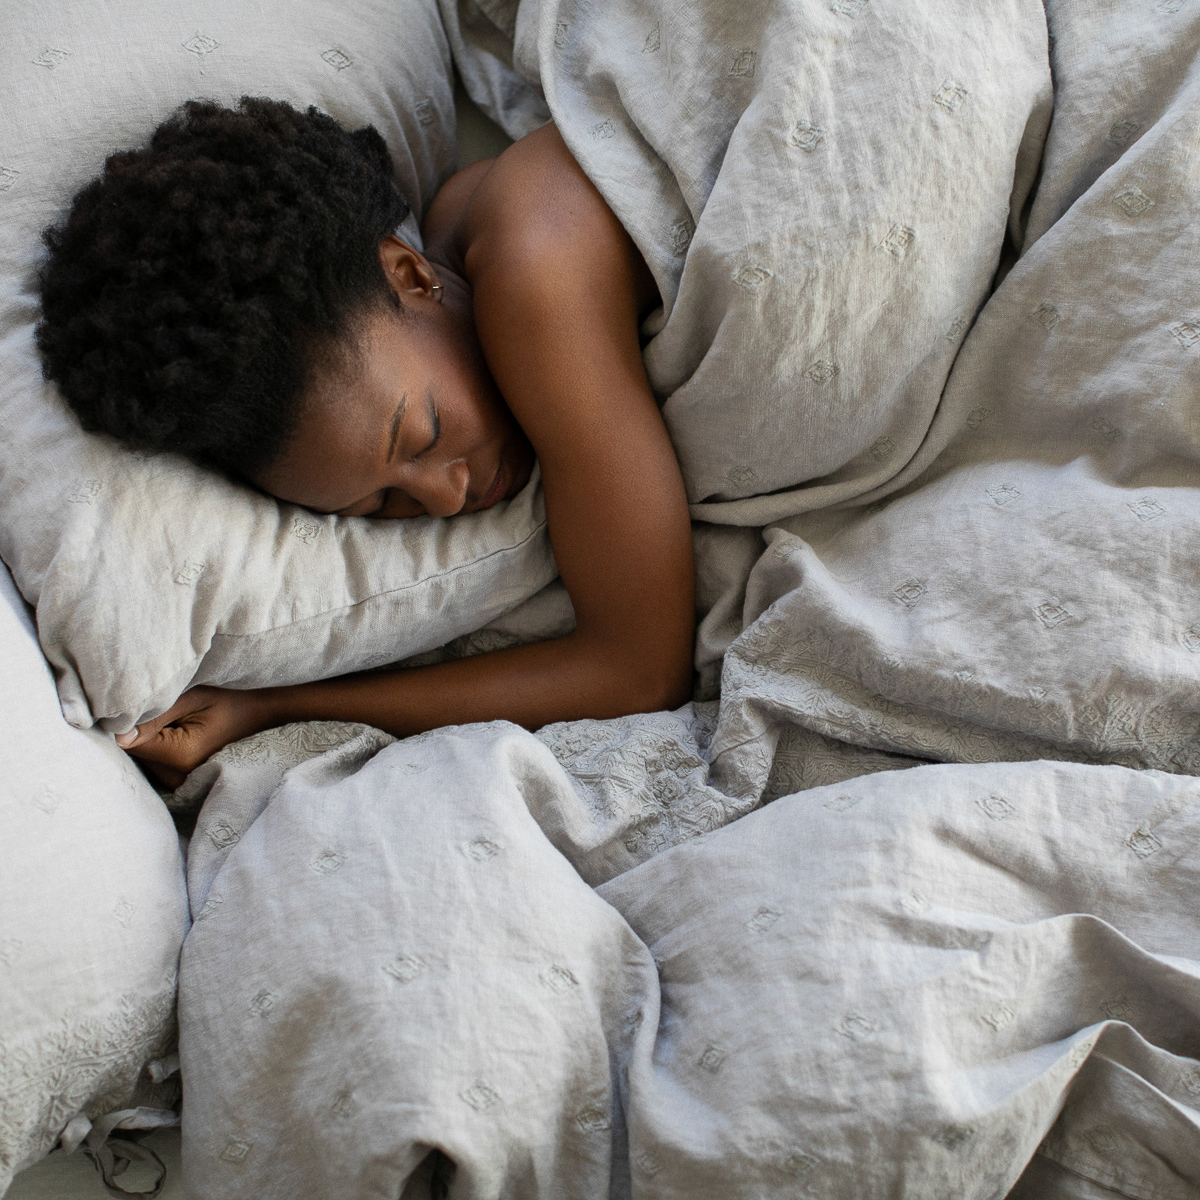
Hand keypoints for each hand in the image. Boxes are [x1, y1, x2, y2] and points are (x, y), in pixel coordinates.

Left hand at [115, 686, 272, 788]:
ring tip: (172, 721)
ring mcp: (178, 783)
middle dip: (137, 731)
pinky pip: (151, 763)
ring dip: (146, 739)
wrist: (258, 718)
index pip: (129, 742)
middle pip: (133, 753)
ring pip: (141, 759)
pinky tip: (173, 734)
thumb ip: (154, 716)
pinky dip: (155, 748)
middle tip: (162, 710)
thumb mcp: (192, 698)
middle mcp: (177, 777)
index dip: (127, 721)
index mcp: (181, 755)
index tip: (140, 704)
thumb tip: (117, 735)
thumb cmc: (228, 702)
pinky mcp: (177, 782)